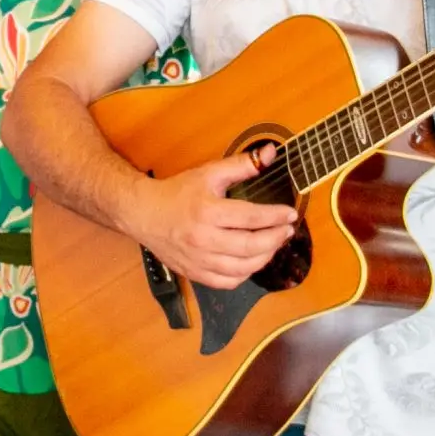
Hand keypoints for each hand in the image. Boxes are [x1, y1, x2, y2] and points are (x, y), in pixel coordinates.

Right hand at [127, 147, 297, 291]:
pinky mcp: (194, 273)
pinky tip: (252, 261)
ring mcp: (198, 260)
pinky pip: (227, 282)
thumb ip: (242, 164)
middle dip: (275, 239)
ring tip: (273, 244)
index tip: (291, 214)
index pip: (251, 217)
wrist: (144, 214)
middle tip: (287, 230)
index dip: (275, 216)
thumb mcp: (209, 173)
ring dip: (264, 258)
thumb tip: (269, 153)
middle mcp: (203, 239)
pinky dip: (245, 274)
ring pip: (242, 268)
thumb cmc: (177, 193)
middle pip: (250, 246)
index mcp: (207, 211)